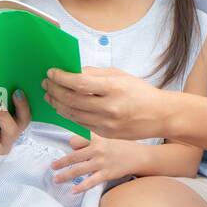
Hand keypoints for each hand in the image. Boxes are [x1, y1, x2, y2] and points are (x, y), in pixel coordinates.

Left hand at [42, 67, 170, 139]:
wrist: (160, 116)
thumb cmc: (140, 91)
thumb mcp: (120, 75)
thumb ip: (95, 73)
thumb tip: (72, 71)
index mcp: (114, 88)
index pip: (79, 83)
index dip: (61, 78)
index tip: (51, 73)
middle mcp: (109, 107)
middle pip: (72, 100)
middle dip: (54, 91)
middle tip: (46, 83)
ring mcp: (107, 124)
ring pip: (73, 115)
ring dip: (57, 104)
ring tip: (49, 96)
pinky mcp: (106, 134)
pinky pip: (81, 124)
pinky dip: (68, 115)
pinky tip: (63, 107)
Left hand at [50, 132, 142, 192]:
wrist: (138, 156)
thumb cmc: (121, 147)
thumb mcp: (105, 140)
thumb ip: (89, 141)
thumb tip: (72, 145)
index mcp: (96, 140)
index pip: (77, 141)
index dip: (71, 144)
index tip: (65, 148)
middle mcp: (97, 150)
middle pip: (74, 156)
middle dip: (61, 162)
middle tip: (52, 167)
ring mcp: (101, 163)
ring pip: (79, 169)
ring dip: (65, 175)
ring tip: (56, 179)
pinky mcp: (106, 174)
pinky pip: (91, 181)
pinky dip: (81, 186)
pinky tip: (73, 190)